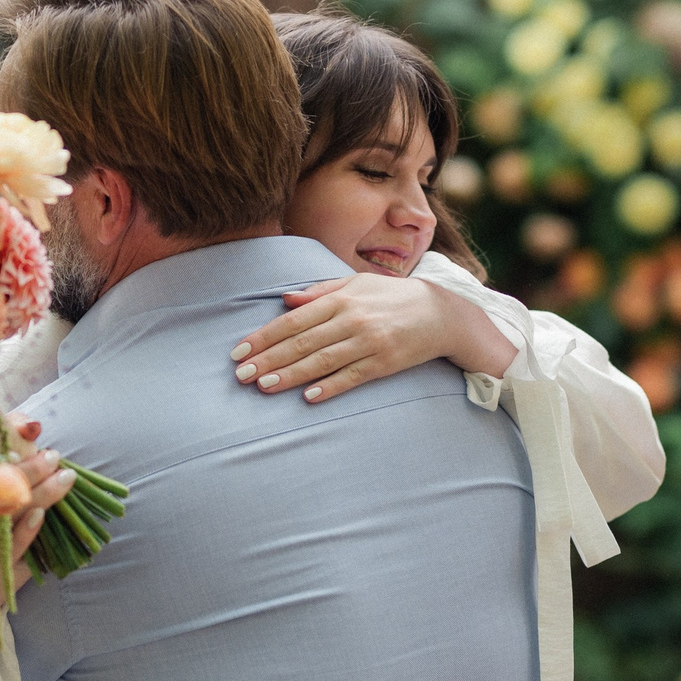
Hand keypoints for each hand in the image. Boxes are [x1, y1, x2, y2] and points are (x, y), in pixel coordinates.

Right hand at [0, 448, 75, 613]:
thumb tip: (38, 448)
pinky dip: (27, 528)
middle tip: (54, 456)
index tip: (26, 433)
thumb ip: (7, 483)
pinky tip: (40, 514)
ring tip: (64, 478)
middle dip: (30, 468)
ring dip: (40, 493)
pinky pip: (12, 542)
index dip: (3, 449)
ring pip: (11, 511)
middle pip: (1, 485)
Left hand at [231, 275, 516, 403]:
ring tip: (264, 386)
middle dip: (269, 359)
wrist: (441, 313)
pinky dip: (331, 386)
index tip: (238, 351)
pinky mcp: (385, 363)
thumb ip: (320, 291)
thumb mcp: (357, 283)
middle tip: (241, 375)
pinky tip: (308, 396)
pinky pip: (353, 377)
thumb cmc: (392, 297)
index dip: (264, 336)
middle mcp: (353, 319)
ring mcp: (370, 342)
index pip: (294, 320)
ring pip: (323, 360)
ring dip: (292, 374)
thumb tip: (284, 299)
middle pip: (303, 342)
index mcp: (342, 298)